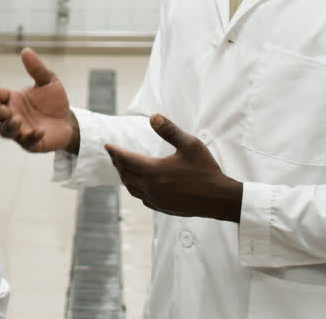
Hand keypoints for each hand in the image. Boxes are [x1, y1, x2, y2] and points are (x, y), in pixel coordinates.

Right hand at [0, 47, 79, 152]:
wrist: (68, 121)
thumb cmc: (54, 101)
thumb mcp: (48, 81)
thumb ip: (37, 68)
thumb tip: (26, 50)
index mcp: (12, 99)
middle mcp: (12, 114)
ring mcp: (19, 130)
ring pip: (5, 131)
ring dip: (9, 126)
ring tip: (17, 120)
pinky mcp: (30, 143)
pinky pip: (26, 142)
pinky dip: (31, 137)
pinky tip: (39, 131)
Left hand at [105, 114, 242, 221]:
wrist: (218, 199)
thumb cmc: (205, 170)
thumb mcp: (190, 144)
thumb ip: (170, 130)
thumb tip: (153, 116)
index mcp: (154, 171)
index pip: (126, 160)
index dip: (115, 152)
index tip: (107, 145)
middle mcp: (151, 187)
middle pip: (126, 174)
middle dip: (118, 163)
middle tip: (113, 154)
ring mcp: (156, 200)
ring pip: (132, 188)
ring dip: (124, 177)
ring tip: (122, 168)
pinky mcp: (162, 207)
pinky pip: (142, 198)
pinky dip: (135, 189)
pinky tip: (139, 186)